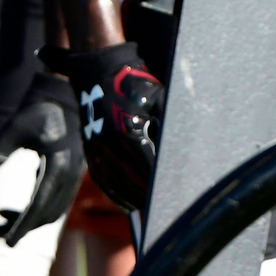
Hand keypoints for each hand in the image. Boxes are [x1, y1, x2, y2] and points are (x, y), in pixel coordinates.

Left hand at [0, 72, 83, 245]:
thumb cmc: (40, 111)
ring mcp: (72, 178)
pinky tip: (8, 209)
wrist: (65, 100)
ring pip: (51, 211)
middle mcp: (69, 176)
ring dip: (28, 221)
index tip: (8, 241)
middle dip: (24, 227)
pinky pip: (52, 202)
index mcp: (59, 165)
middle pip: (47, 213)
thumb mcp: (17, 126)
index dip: (24, 224)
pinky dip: (33, 210)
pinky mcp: (67, 177)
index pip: (40, 203)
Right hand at [44, 41, 162, 211]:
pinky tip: (127, 201)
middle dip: (149, 195)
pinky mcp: (88, 148)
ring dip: (132, 198)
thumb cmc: (135, 82)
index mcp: (128, 131)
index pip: (149, 170)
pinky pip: (101, 179)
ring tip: (148, 206)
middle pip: (132, 181)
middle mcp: (109, 142)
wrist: (98, 68)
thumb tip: (187, 150)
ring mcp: (96, 146)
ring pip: (115, 184)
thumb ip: (171, 126)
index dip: (162, 184)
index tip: (174, 193)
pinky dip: (115, 194)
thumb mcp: (159, 99)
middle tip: (166, 204)